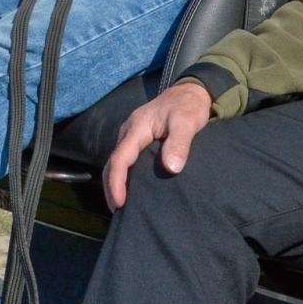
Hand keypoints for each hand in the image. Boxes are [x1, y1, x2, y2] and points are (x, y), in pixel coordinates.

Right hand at [102, 82, 213, 210]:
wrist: (190, 92)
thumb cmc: (188, 107)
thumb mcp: (186, 122)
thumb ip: (179, 143)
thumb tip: (171, 168)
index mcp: (136, 128)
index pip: (120, 158)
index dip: (117, 182)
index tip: (120, 203)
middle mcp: (129, 133)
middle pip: (113, 163)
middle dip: (111, 188)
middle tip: (118, 211)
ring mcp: (132, 137)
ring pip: (117, 162)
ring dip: (116, 183)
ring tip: (123, 206)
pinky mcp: (138, 141)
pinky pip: (126, 160)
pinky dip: (124, 177)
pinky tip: (132, 190)